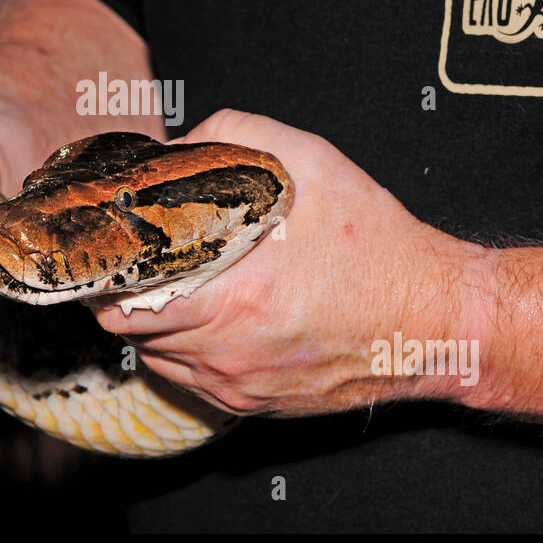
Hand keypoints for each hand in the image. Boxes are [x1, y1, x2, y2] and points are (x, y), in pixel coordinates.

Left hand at [93, 109, 494, 416]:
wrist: (437, 321)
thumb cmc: (379, 248)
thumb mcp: (310, 164)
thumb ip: (235, 137)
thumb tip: (183, 146)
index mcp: (234, 298)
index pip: (122, 299)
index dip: (106, 270)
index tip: (110, 247)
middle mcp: (228, 353)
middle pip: (129, 332)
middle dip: (123, 292)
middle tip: (139, 258)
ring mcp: (238, 387)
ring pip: (156, 359)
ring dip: (152, 323)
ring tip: (175, 283)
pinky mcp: (253, 405)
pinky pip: (190, 379)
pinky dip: (184, 349)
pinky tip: (208, 315)